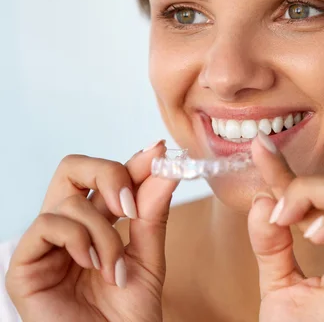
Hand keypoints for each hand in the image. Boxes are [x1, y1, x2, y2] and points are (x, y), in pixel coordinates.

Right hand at [5, 141, 178, 321]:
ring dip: (104, 233)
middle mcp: (68, 228)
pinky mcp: (24, 266)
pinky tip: (91, 264)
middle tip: (131, 204)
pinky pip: (47, 225)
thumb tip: (164, 167)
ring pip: (69, 201)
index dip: (132, 162)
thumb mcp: (148, 258)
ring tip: (115, 269)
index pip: (107, 178)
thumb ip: (152, 213)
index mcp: (97, 224)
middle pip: (73, 168)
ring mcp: (45, 245)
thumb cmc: (127, 314)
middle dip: (109, 174)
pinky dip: (78, 239)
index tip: (159, 152)